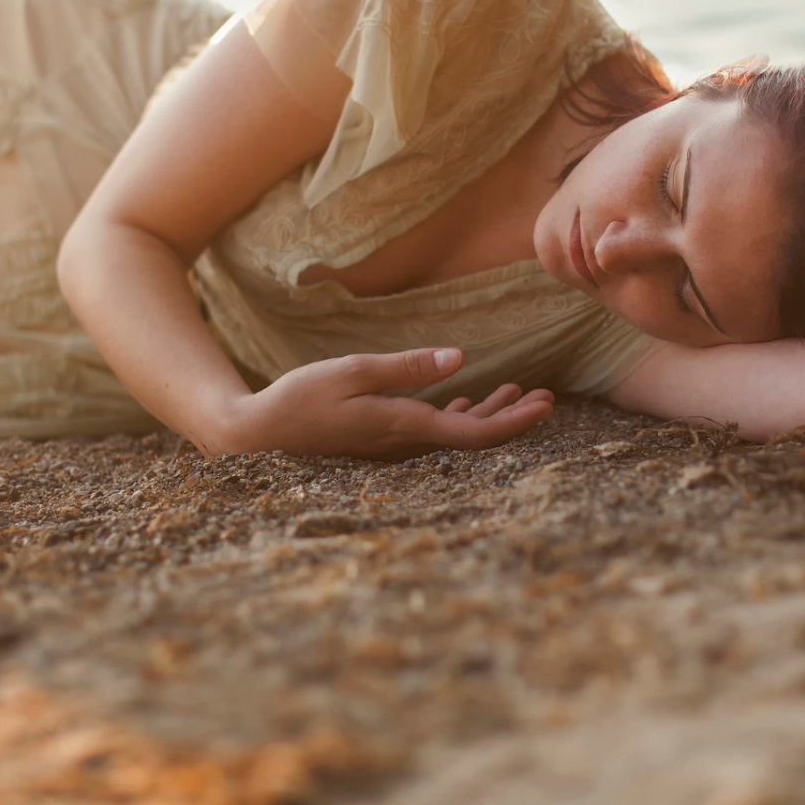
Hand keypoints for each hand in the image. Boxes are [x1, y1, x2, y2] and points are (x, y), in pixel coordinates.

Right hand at [216, 348, 554, 457]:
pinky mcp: (382, 439)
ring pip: (454, 433)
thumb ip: (408, 368)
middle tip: (547, 397)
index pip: (474, 436)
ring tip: (517, 390)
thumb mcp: (354, 371)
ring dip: (487, 412)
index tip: (544, 406)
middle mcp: (405, 443)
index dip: (514, 423)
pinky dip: (457, 414)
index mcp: (403, 428)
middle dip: (511, 417)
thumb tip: (460, 359)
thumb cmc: (300, 400)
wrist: (257, 433)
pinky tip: (465, 399)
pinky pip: (432, 430)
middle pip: (472, 438)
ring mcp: (393, 444)